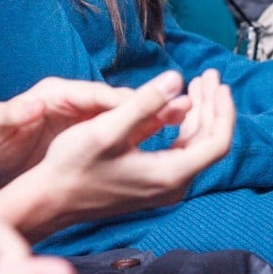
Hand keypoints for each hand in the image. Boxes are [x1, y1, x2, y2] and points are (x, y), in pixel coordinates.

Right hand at [0, 69, 234, 238]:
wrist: (50, 199)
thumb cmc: (74, 165)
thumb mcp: (109, 128)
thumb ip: (145, 104)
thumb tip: (176, 79)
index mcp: (169, 175)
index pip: (217, 142)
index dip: (223, 110)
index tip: (218, 82)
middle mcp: (172, 185)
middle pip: (209, 142)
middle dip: (212, 105)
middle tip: (208, 74)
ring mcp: (162, 186)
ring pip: (194, 146)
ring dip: (199, 113)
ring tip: (196, 83)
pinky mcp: (150, 182)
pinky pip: (179, 151)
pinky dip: (182, 126)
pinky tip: (176, 107)